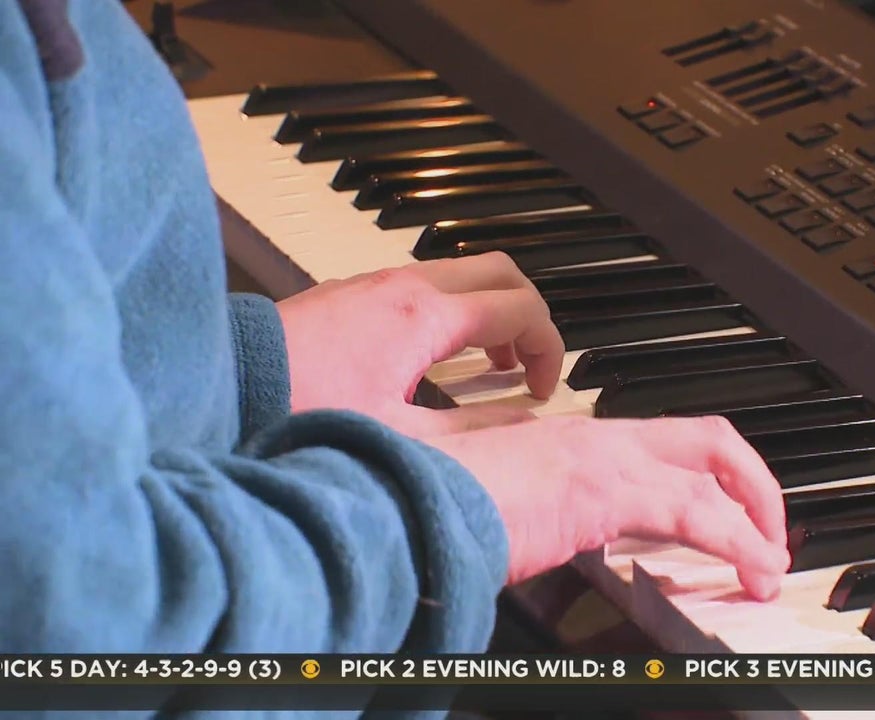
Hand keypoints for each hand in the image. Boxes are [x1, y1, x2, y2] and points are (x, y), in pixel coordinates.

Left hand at [276, 253, 563, 434]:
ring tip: (491, 366)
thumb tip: (526, 428)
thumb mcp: (400, 438)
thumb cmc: (299, 411)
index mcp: (425, 315)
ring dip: (491, 311)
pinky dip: (455, 310)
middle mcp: (406, 286)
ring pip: (464, 274)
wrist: (221, 385)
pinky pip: (427, 285)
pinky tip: (440, 358)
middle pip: (502, 271)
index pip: (521, 309)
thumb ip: (474, 432)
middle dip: (530, 315)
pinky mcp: (354, 292)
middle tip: (528, 365)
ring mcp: (378, 283)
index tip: (542, 390)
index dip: (548, 349)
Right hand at [429, 415, 790, 600]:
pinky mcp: (607, 492)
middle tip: (769, 527)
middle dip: (750, 479)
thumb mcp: (483, 505)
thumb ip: (519, 515)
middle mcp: (594, 438)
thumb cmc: (423, 504)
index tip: (716, 514)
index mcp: (567, 440)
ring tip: (771, 565)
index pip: (655, 446)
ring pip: (714, 468)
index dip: (698, 479)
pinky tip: (754, 573)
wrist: (397, 504)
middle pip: (705, 437)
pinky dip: (740, 542)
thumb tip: (528, 539)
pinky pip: (699, 513)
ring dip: (756, 518)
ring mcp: (603, 458)